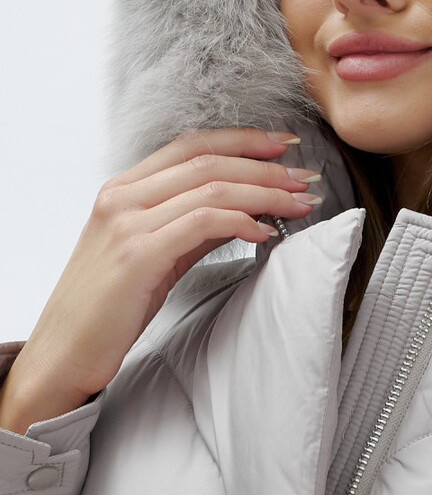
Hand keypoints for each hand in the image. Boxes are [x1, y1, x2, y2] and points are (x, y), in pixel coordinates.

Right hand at [0, 128, 319, 434]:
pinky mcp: (137, 255)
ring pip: (211, 188)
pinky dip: (241, 221)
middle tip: (307, 178)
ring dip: (265, 192)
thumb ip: (191, 224)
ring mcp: (127, 224)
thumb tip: (246, 207)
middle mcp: (122, 197)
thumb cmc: (107, 308)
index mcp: (123, 188)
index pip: (191, 144)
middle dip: (265, 167)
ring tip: (300, 203)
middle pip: (207, 161)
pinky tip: (266, 232)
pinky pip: (202, 223)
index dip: (242, 139)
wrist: (61, 355)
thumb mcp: (153, 253)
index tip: (283, 144)